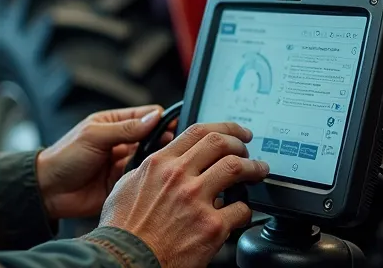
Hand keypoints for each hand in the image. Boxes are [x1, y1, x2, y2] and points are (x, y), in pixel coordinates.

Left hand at [36, 106, 175, 220]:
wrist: (49, 191)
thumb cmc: (65, 157)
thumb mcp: (95, 136)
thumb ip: (125, 128)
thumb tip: (155, 117)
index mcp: (114, 124)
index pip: (146, 116)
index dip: (161, 119)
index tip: (174, 125)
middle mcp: (122, 142)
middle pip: (153, 138)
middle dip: (164, 141)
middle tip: (173, 146)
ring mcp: (123, 163)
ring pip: (151, 159)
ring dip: (158, 160)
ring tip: (166, 162)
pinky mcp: (123, 183)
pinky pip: (143, 179)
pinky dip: (149, 178)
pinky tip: (155, 178)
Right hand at [99, 122, 268, 267]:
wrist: (127, 260)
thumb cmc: (124, 229)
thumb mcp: (126, 186)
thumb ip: (147, 169)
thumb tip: (160, 162)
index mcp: (160, 164)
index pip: (198, 131)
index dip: (224, 128)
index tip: (236, 133)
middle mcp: (179, 177)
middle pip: (221, 144)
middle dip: (241, 145)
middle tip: (248, 151)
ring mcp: (197, 200)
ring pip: (237, 169)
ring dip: (253, 168)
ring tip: (258, 172)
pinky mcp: (212, 227)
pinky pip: (241, 209)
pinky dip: (245, 209)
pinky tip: (241, 212)